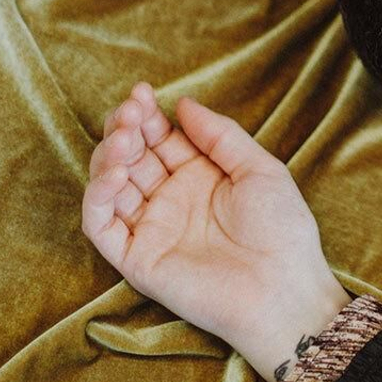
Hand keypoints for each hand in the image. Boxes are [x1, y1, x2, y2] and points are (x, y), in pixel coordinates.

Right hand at [82, 83, 351, 381]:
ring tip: (123, 138)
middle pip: (131, 157)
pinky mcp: (136, 259)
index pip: (160, 139)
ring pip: (110, 187)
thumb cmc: (282, 230)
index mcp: (199, 177)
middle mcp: (171, 200)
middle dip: (124, 129)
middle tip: (129, 111)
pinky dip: (98, 198)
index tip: (140, 92)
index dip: (146, 116)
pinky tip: (113, 174)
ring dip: (108, 157)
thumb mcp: (259, 168)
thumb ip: (220, 135)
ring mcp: (151, 229)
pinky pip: (101, 226)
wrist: (284, 289)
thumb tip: (183, 103)